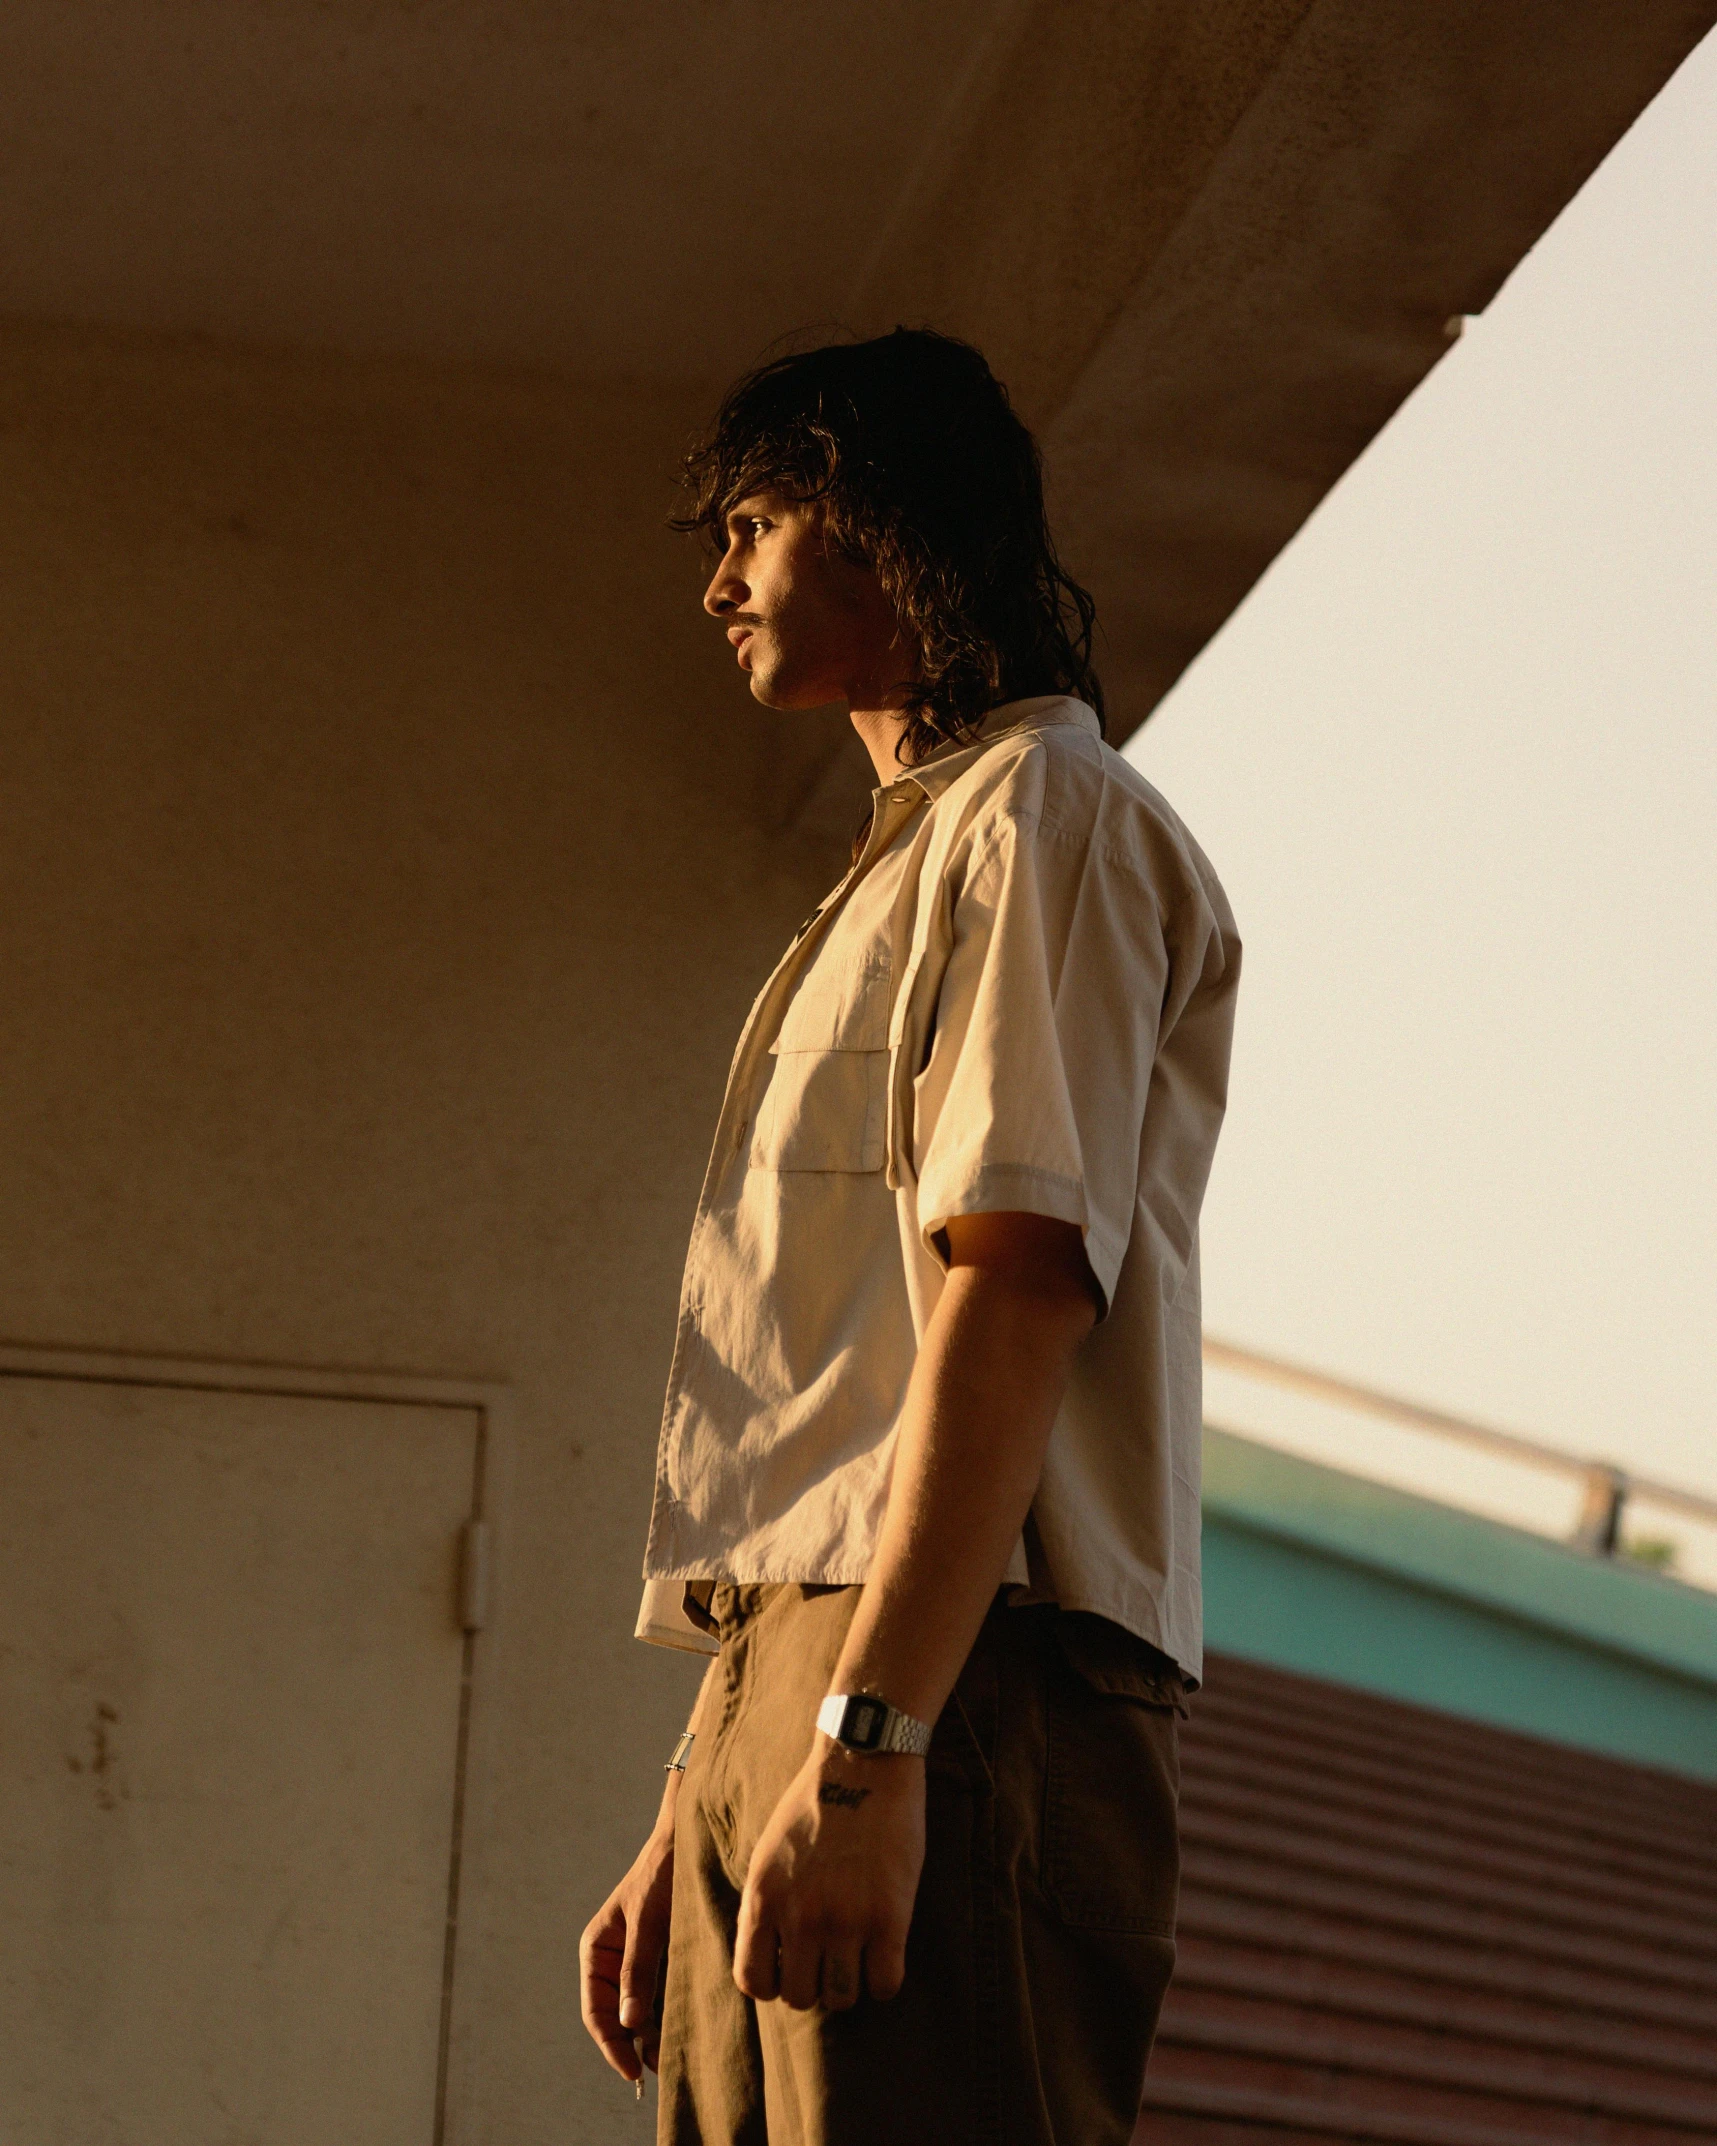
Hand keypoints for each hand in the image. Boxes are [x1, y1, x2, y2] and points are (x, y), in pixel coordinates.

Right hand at [580, 1818, 675, 2082]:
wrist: (690, 1840)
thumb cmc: (663, 1873)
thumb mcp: (649, 1921)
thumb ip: (639, 1968)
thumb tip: (629, 2023)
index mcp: (597, 1949)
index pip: (597, 2012)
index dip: (612, 2045)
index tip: (632, 2071)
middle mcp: (613, 1959)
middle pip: (618, 2017)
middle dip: (636, 2044)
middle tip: (662, 2068)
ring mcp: (637, 1960)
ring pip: (639, 2011)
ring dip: (653, 2034)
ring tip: (674, 2055)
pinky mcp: (661, 1958)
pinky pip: (658, 1995)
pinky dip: (667, 2014)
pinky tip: (683, 2028)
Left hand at [734, 1738, 924, 2011]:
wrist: (863, 1763)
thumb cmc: (814, 1802)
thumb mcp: (768, 1852)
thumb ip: (765, 1903)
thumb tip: (768, 1953)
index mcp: (763, 1900)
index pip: (753, 1982)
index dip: (773, 1984)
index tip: (791, 1967)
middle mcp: (800, 1918)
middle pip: (799, 1998)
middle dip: (814, 1985)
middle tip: (829, 1960)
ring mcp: (846, 1921)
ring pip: (842, 1998)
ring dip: (849, 1985)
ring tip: (858, 1959)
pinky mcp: (890, 1919)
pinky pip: (885, 1985)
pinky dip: (884, 1980)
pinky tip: (886, 1955)